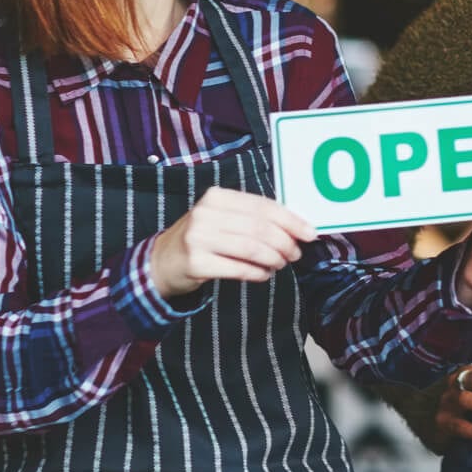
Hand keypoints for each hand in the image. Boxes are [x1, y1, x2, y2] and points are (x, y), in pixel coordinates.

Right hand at [150, 186, 316, 296]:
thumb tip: (296, 227)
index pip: (263, 206)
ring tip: (281, 264)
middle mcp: (206, 213)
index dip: (291, 220)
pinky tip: (264, 274)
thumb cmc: (202, 238)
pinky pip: (238, 269)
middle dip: (285, 242)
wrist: (161, 262)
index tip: (310, 233)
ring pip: (252, 248)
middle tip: (296, 253)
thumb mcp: (223, 218)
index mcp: (218, 196)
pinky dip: (257, 273)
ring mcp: (199, 238)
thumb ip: (253, 218)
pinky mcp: (195, 263)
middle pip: (260, 228)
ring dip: (274, 259)